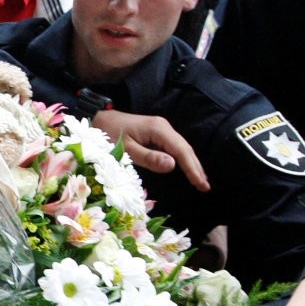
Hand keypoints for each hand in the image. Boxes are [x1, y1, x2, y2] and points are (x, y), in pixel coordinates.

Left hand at [92, 109, 209, 191]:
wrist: (98, 118)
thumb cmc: (108, 134)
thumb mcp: (125, 149)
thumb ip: (148, 157)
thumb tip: (173, 166)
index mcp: (158, 129)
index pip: (181, 150)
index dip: (192, 168)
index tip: (200, 184)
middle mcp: (163, 127)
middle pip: (184, 149)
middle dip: (196, 167)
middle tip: (205, 187)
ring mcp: (160, 130)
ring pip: (181, 148)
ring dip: (191, 164)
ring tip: (200, 181)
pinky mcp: (156, 134)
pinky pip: (173, 148)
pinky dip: (181, 160)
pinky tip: (187, 169)